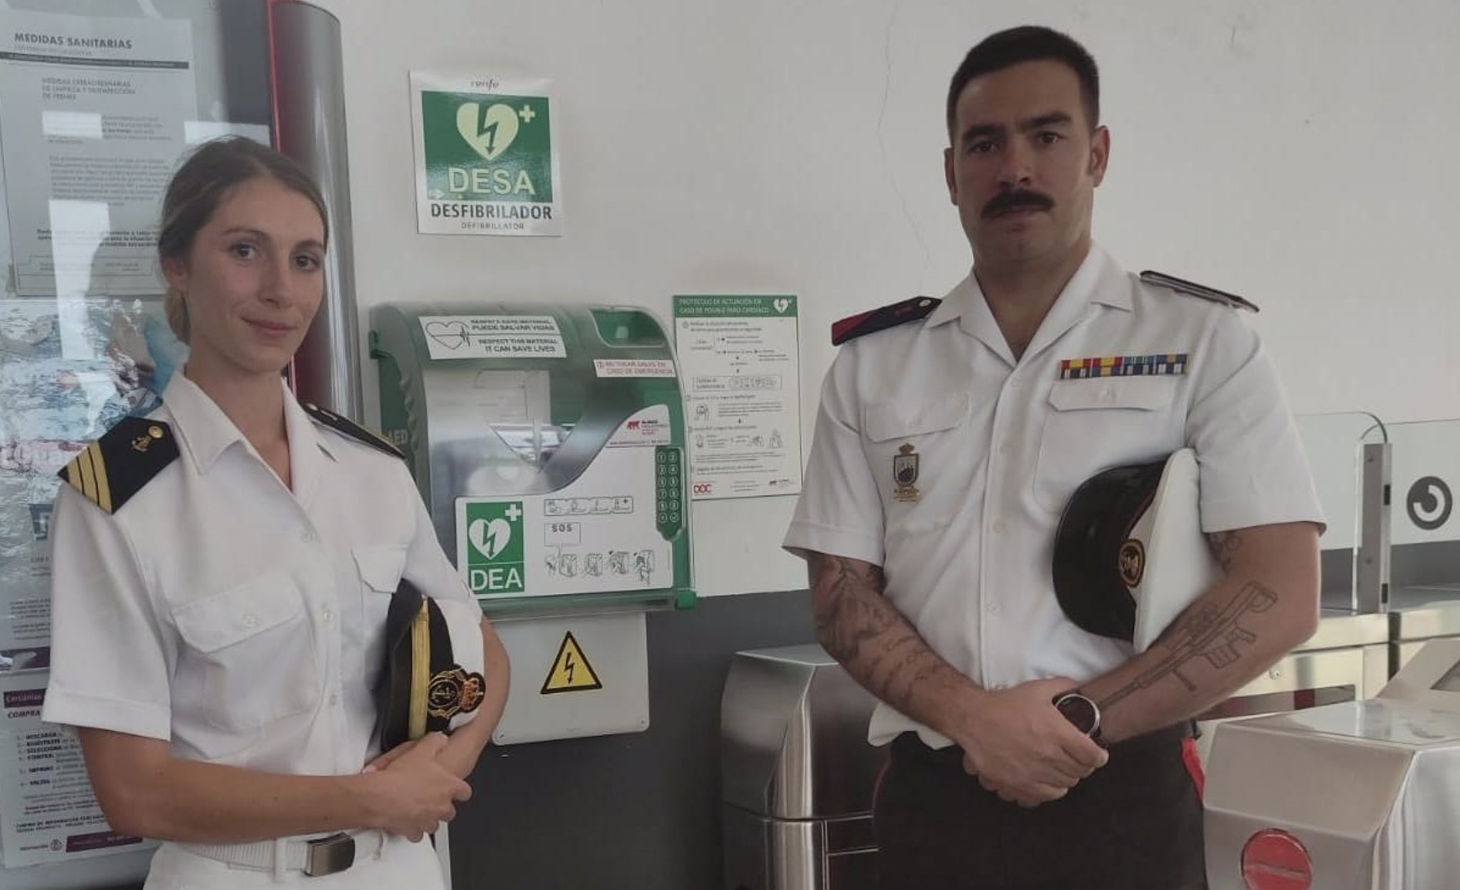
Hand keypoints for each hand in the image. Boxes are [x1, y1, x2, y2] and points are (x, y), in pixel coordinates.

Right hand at [361, 733, 471, 840]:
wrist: (381, 797)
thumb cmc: (402, 777)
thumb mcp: (422, 749)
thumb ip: (436, 743)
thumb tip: (441, 740)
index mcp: (448, 787)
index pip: (465, 792)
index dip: (460, 790)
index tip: (455, 788)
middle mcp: (442, 807)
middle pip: (450, 811)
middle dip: (443, 806)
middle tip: (432, 798)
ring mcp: (428, 821)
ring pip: (434, 824)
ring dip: (428, 818)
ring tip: (418, 809)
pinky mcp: (413, 831)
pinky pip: (416, 834)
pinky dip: (412, 829)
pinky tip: (405, 820)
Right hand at [955, 678, 1107, 807]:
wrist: (974, 719)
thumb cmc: (1005, 704)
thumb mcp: (1037, 689)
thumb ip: (1063, 687)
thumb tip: (1079, 687)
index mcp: (1057, 733)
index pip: (1092, 756)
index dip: (1099, 756)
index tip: (1098, 754)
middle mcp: (1048, 756)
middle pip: (1081, 771)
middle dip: (1083, 765)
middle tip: (1078, 758)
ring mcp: (1034, 773)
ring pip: (1066, 785)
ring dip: (1068, 776)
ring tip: (1062, 767)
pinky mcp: (1018, 785)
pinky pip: (1047, 795)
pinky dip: (1052, 789)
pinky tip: (1048, 779)